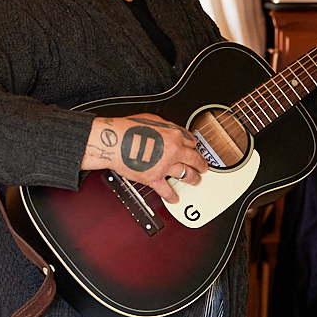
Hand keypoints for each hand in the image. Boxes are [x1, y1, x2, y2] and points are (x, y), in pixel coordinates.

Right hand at [82, 113, 206, 204]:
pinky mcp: (154, 178)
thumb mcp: (151, 119)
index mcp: (174, 135)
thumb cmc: (127, 129)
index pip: (192, 142)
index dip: (194, 147)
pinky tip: (174, 198)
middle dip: (201, 164)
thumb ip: (165, 126)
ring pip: (187, 175)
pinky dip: (172, 196)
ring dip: (194, 179)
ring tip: (196, 181)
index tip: (194, 150)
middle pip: (195, 159)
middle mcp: (173, 151)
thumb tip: (170, 131)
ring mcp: (165, 166)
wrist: (113, 141)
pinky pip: (167, 190)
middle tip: (203, 167)